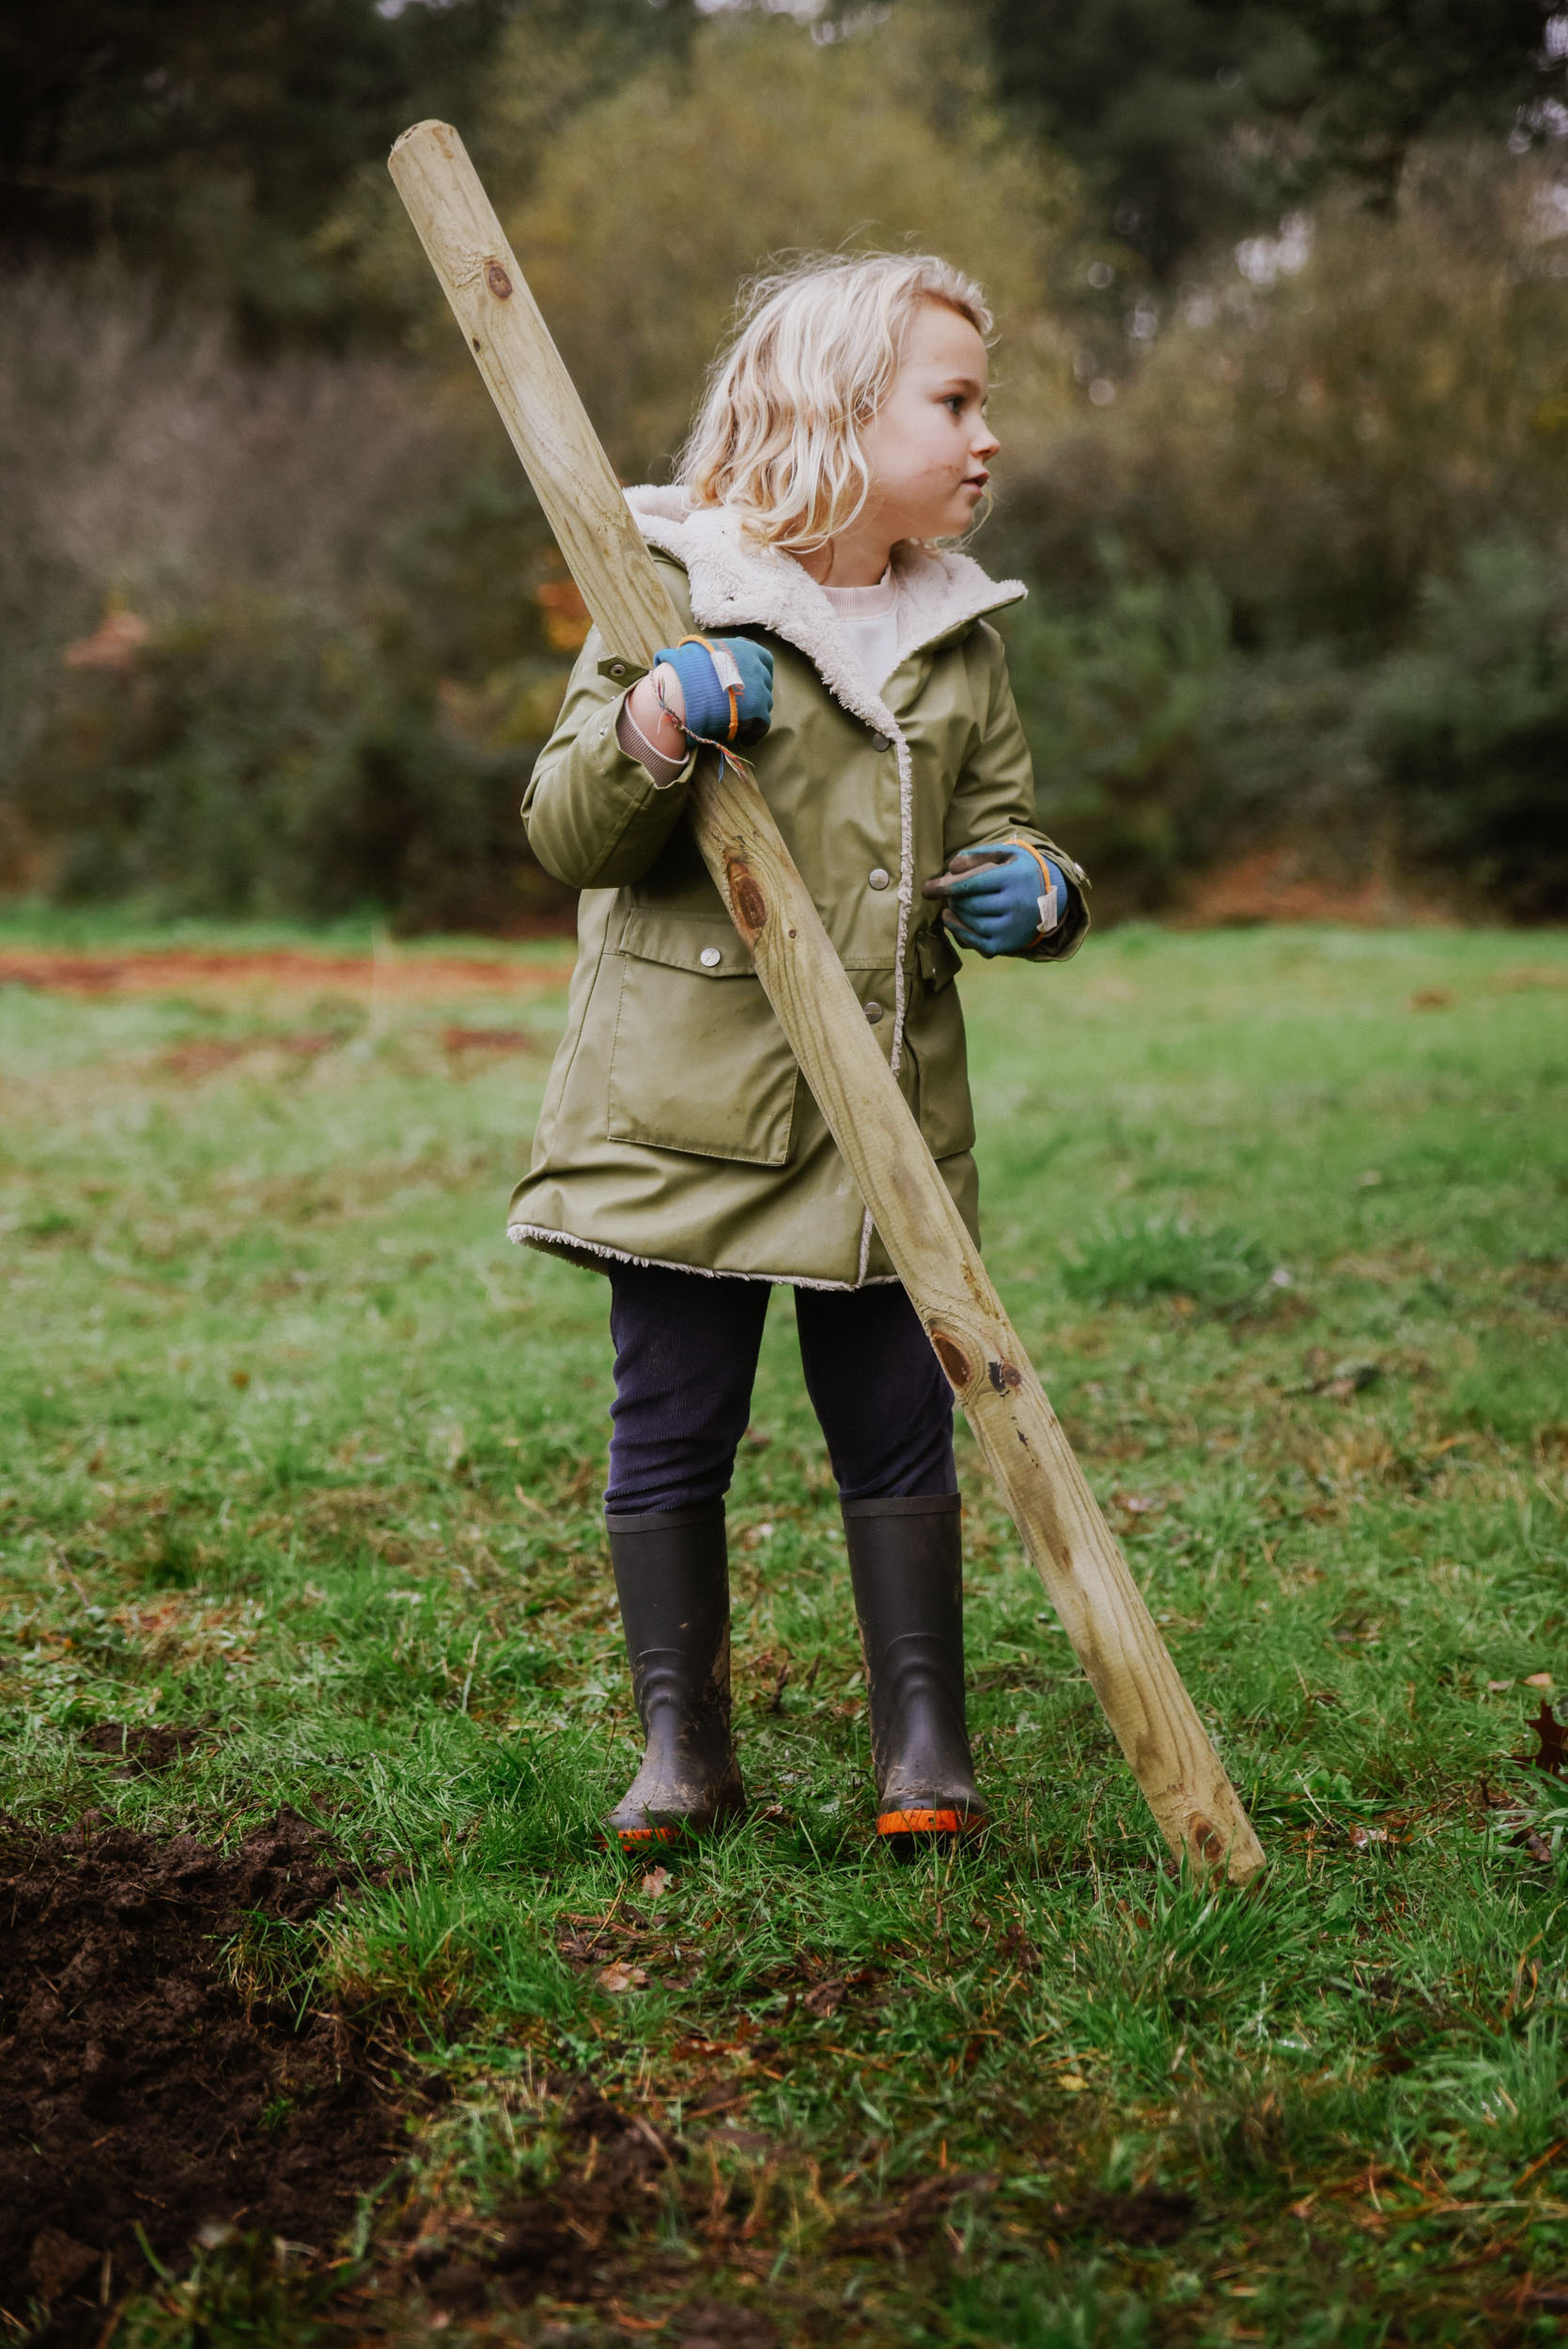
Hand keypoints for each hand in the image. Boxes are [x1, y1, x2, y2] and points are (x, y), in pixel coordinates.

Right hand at [652, 634, 773, 748]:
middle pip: (764, 684)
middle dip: (754, 694)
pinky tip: (743, 738)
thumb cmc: (686, 671)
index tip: (748, 682)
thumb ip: (714, 655)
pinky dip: (753, 732)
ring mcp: (761, 689)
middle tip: (740, 705)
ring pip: (764, 705)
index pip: (763, 660)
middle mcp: (758, 667)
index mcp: (748, 650)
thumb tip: (703, 659)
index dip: (757, 673)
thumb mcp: (703, 651)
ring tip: (739, 723)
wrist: (684, 688)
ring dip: (754, 713)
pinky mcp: (758, 710)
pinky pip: (762, 725)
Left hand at [926, 841, 1065, 957]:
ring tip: (951, 903)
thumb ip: (977, 856)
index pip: (973, 884)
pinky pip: (977, 941)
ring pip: (973, 922)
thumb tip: (951, 867)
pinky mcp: (1008, 944)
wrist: (1051, 898)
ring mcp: (1013, 927)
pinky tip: (950, 919)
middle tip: (948, 893)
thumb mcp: (1005, 855)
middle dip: (953, 899)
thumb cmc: (1019, 871)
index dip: (946, 887)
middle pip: (971, 904)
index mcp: (1014, 878)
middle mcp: (1016, 904)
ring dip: (956, 913)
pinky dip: (959, 931)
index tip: (927, 889)